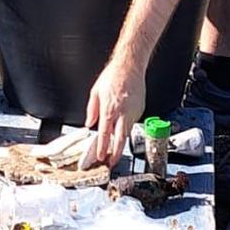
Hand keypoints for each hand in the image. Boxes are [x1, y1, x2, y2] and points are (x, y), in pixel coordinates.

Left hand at [85, 53, 143, 167]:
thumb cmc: (114, 76)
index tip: (100, 157)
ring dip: (120, 143)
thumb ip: (92, 110)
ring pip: (127, 133)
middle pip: (120, 140)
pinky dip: (126, 128)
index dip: (102, 148)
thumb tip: (89, 123)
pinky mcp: (140, 110)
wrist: (131, 66)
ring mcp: (133, 113)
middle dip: (116, 154)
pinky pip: (132, 123)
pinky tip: (121, 127)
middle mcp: (122, 113)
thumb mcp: (95, 92)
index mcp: (109, 109)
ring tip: (114, 150)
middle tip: (111, 163)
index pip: (104, 135)